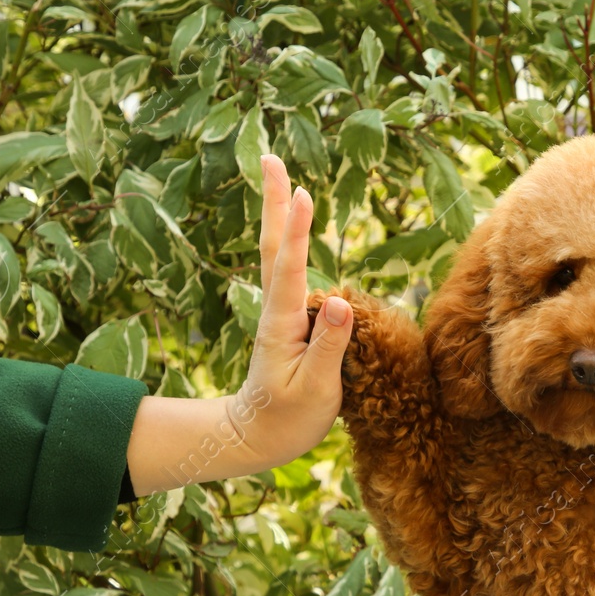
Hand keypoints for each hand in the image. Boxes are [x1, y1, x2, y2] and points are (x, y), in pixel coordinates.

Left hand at [125, 156, 352, 494]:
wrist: (257, 437)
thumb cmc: (287, 420)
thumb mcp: (314, 391)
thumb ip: (327, 346)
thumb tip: (337, 300)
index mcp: (281, 324)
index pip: (289, 269)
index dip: (297, 230)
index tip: (303, 192)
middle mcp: (277, 310)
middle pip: (274, 247)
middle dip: (274, 203)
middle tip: (270, 158)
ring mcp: (282, 313)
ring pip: (280, 255)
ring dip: (281, 214)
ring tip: (284, 177)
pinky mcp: (290, 321)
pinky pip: (291, 272)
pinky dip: (292, 241)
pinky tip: (297, 227)